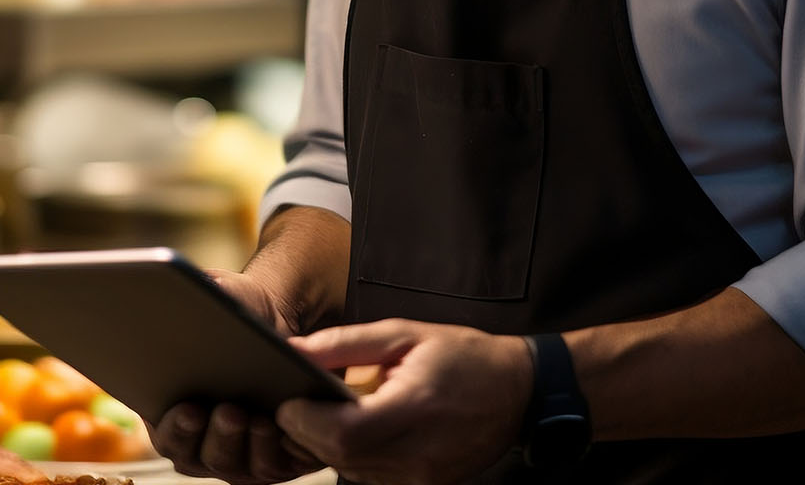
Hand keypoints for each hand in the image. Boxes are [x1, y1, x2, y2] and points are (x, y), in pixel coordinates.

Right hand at [151, 269, 319, 481]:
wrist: (283, 316)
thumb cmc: (238, 306)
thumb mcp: (216, 290)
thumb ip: (194, 291)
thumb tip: (175, 289)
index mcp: (172, 410)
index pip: (166, 435)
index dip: (175, 428)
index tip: (189, 407)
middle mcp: (201, 442)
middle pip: (200, 458)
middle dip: (216, 436)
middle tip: (229, 411)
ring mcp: (238, 455)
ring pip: (238, 467)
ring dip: (247, 445)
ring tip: (258, 417)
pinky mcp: (276, 458)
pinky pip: (277, 465)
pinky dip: (281, 450)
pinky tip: (287, 427)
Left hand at [275, 318, 533, 484]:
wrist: (516, 392)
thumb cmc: (463, 356)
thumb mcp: (405, 333)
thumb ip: (346, 344)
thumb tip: (293, 350)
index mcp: (415, 406)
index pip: (343, 432)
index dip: (305, 420)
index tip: (287, 399)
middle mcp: (418, 452)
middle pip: (339, 456)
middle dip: (306, 433)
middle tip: (296, 405)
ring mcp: (421, 477)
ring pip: (350, 471)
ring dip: (327, 446)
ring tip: (326, 414)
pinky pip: (369, 478)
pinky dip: (352, 457)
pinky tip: (357, 431)